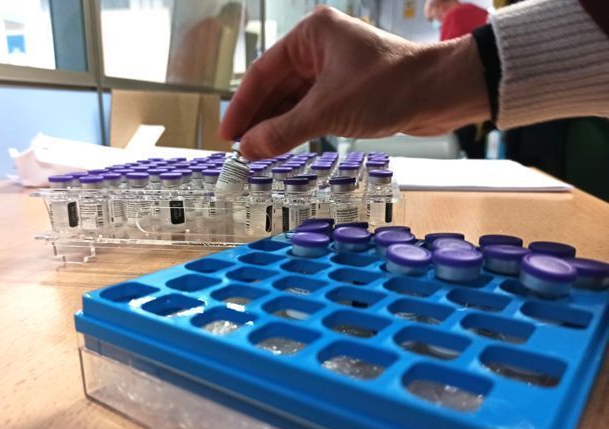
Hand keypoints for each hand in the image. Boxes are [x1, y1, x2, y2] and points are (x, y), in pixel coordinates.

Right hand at [220, 6, 489, 159]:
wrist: (442, 93)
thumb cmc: (390, 87)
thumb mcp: (328, 111)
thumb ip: (283, 131)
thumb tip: (248, 150)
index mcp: (311, 34)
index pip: (263, 72)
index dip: (242, 106)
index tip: (226, 134)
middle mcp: (320, 47)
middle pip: (276, 86)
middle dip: (258, 119)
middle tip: (239, 149)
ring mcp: (334, 68)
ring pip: (294, 99)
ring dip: (277, 126)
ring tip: (257, 153)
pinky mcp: (348, 88)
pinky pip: (313, 108)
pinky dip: (298, 127)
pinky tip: (283, 145)